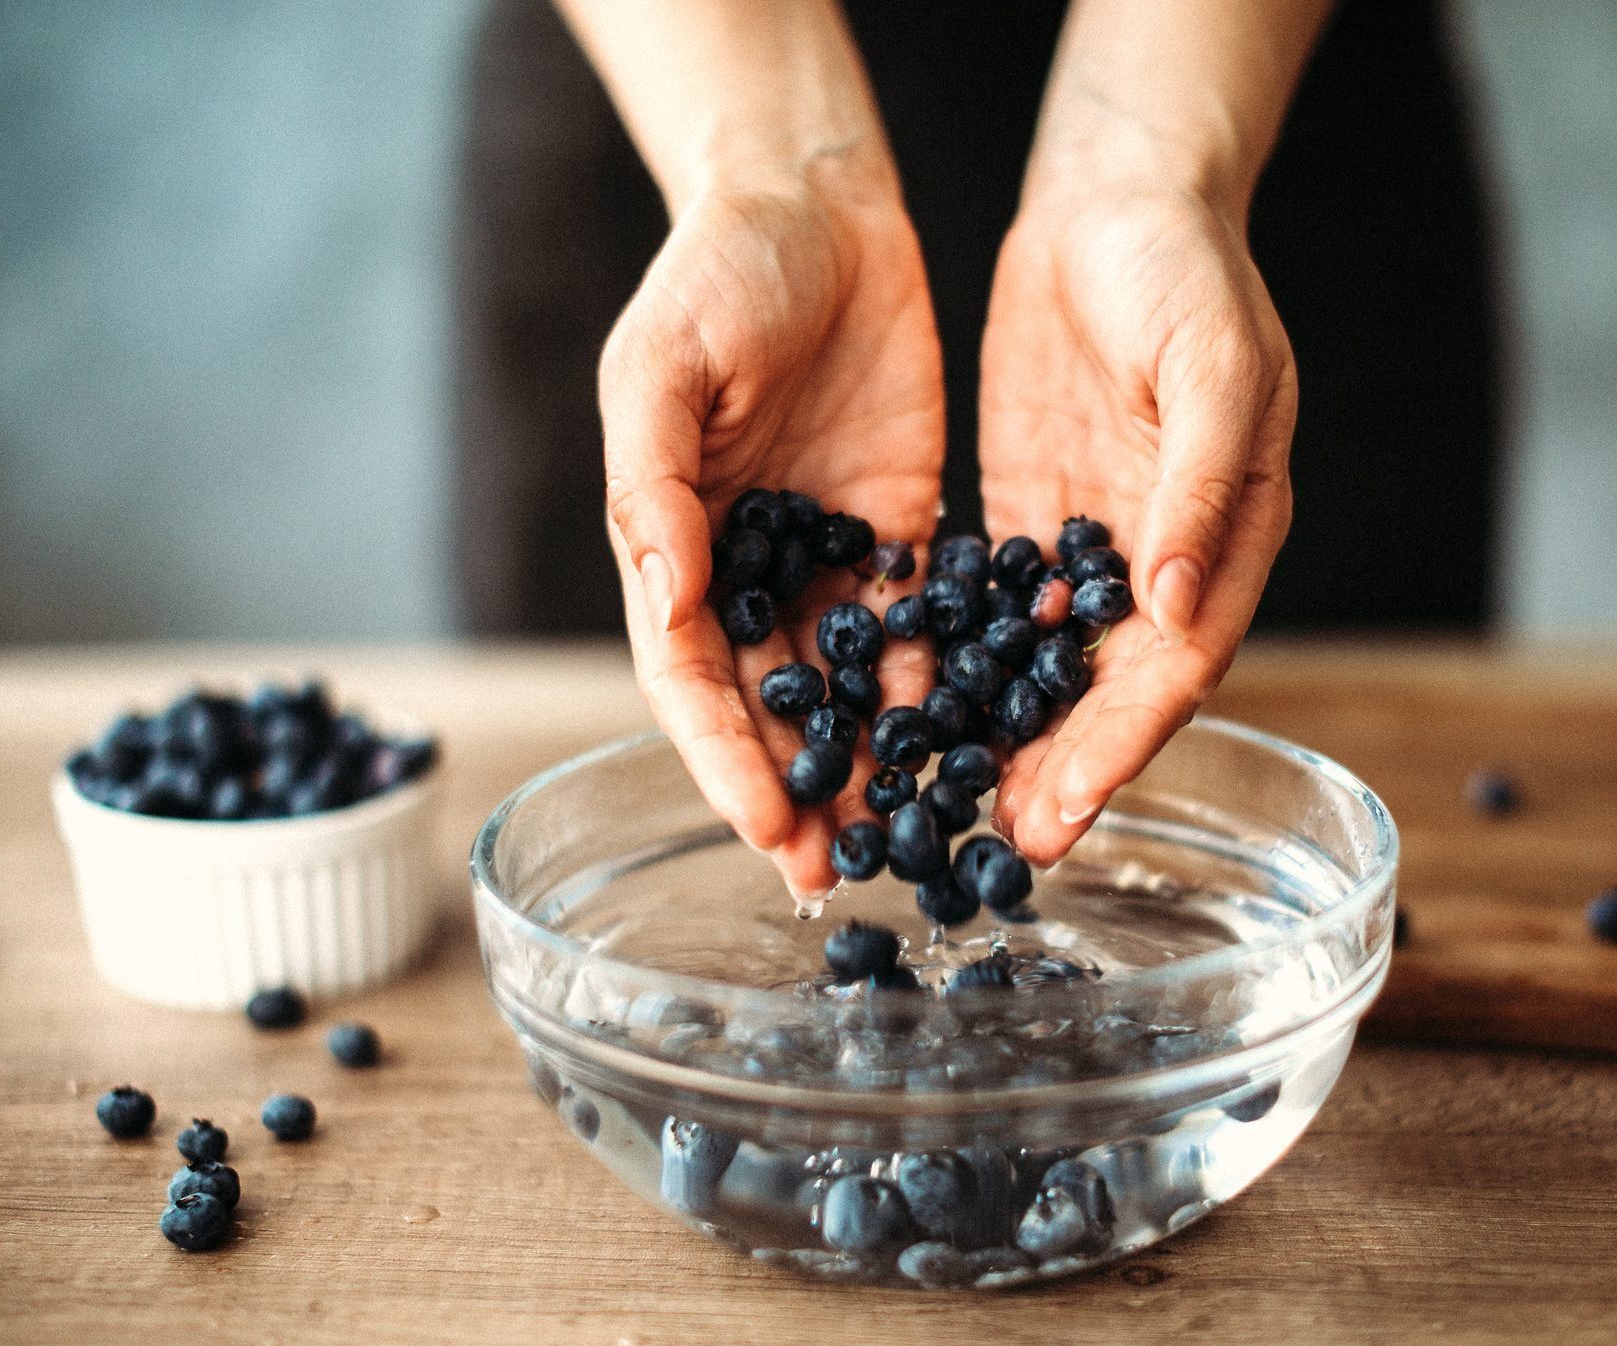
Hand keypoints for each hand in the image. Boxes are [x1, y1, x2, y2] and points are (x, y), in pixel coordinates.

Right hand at [600, 177, 943, 896]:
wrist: (817, 200)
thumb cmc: (717, 270)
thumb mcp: (659, 364)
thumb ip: (653, 485)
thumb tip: (666, 603)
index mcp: (670, 542)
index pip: (688, 678)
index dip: (723, 759)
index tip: (768, 827)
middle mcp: (745, 571)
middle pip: (767, 707)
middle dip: (796, 791)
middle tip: (836, 873)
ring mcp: (823, 559)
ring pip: (844, 688)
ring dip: (867, 765)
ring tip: (903, 836)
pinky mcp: (898, 533)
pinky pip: (916, 628)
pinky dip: (934, 689)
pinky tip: (963, 747)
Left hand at [980, 183, 1296, 863]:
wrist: (1114, 197)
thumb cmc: (1185, 267)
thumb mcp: (1212, 364)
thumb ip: (1199, 488)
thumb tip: (1173, 604)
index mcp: (1230, 534)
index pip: (1175, 666)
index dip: (1122, 744)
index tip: (1068, 808)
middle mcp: (1166, 561)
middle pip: (1112, 691)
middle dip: (1060, 770)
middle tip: (996, 844)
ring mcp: (1096, 548)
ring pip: (1052, 670)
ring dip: (1010, 740)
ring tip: (951, 806)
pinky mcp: (1034, 523)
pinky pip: (997, 614)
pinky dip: (967, 670)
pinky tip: (918, 717)